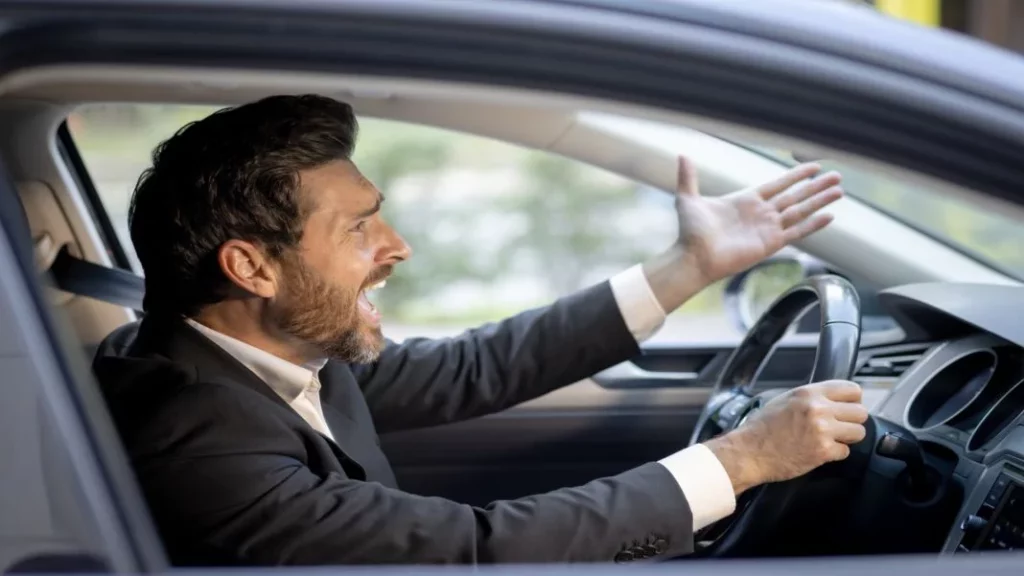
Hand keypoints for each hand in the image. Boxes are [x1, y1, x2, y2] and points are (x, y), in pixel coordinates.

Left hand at [674, 156, 842, 283]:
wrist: (693, 257)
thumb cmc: (690, 232)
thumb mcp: (688, 199)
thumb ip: (688, 177)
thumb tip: (682, 155)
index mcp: (746, 199)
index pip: (779, 184)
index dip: (797, 175)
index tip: (814, 167)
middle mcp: (761, 213)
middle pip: (796, 195)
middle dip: (816, 186)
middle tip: (837, 176)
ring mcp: (767, 228)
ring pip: (800, 211)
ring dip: (820, 201)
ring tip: (840, 192)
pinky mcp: (770, 244)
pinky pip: (797, 232)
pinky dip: (813, 225)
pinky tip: (829, 217)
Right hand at [704, 380, 868, 494]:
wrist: (748, 452)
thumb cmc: (761, 429)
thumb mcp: (784, 400)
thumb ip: (811, 397)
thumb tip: (833, 400)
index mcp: (808, 393)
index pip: (852, 389)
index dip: (852, 400)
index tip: (847, 408)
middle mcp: (818, 409)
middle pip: (860, 412)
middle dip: (852, 421)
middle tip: (839, 427)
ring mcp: (822, 430)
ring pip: (858, 432)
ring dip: (847, 438)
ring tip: (830, 440)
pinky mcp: (823, 451)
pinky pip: (846, 452)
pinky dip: (835, 454)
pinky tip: (819, 451)